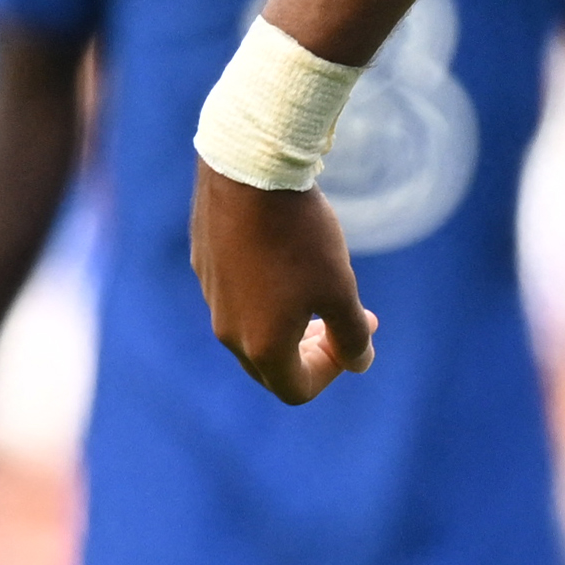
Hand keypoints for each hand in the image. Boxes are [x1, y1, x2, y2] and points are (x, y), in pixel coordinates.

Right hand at [191, 164, 377, 401]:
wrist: (249, 174)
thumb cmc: (302, 237)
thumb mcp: (341, 290)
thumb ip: (352, 336)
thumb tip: (359, 364)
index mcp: (260, 345)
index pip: (296, 391)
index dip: (332, 374)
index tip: (357, 340)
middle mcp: (227, 329)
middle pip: (270, 368)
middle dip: (311, 355)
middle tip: (344, 325)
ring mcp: (211, 297)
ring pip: (252, 332)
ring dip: (291, 327)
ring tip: (323, 294)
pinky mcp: (205, 266)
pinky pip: (238, 299)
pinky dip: (268, 299)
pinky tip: (290, 264)